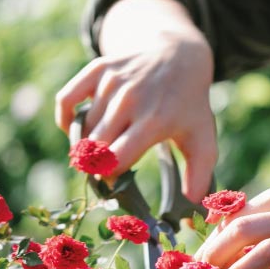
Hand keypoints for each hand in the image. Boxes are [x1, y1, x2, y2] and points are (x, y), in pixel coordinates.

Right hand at [55, 0, 216, 202]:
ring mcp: (113, 82)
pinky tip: (78, 129)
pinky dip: (66, 119)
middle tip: (104, 170)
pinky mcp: (99, 69)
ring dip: (85, 144)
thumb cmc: (189, 105)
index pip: (116, 159)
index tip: (114, 183)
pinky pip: (66, 100)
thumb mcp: (202, 139)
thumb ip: (199, 177)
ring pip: (82, 128)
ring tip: (99, 151)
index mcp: (155, 121)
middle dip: (95, 165)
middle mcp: (131, 100)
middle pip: (94, 147)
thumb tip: (191, 212)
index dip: (109, 177)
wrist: (179, 56)